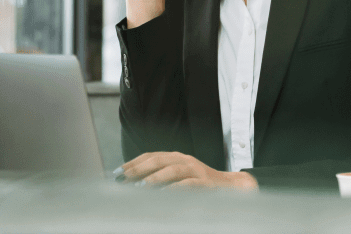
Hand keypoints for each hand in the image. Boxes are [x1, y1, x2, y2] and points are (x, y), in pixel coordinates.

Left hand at [119, 151, 258, 191]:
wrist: (232, 187)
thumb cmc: (201, 184)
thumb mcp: (180, 177)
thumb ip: (161, 178)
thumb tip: (135, 184)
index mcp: (176, 157)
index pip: (151, 155)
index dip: (134, 162)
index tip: (118, 172)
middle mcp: (185, 160)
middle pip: (159, 159)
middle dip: (139, 168)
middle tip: (124, 177)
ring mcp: (196, 170)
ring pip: (172, 169)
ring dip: (154, 178)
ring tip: (140, 186)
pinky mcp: (205, 182)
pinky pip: (188, 184)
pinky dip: (174, 188)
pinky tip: (163, 194)